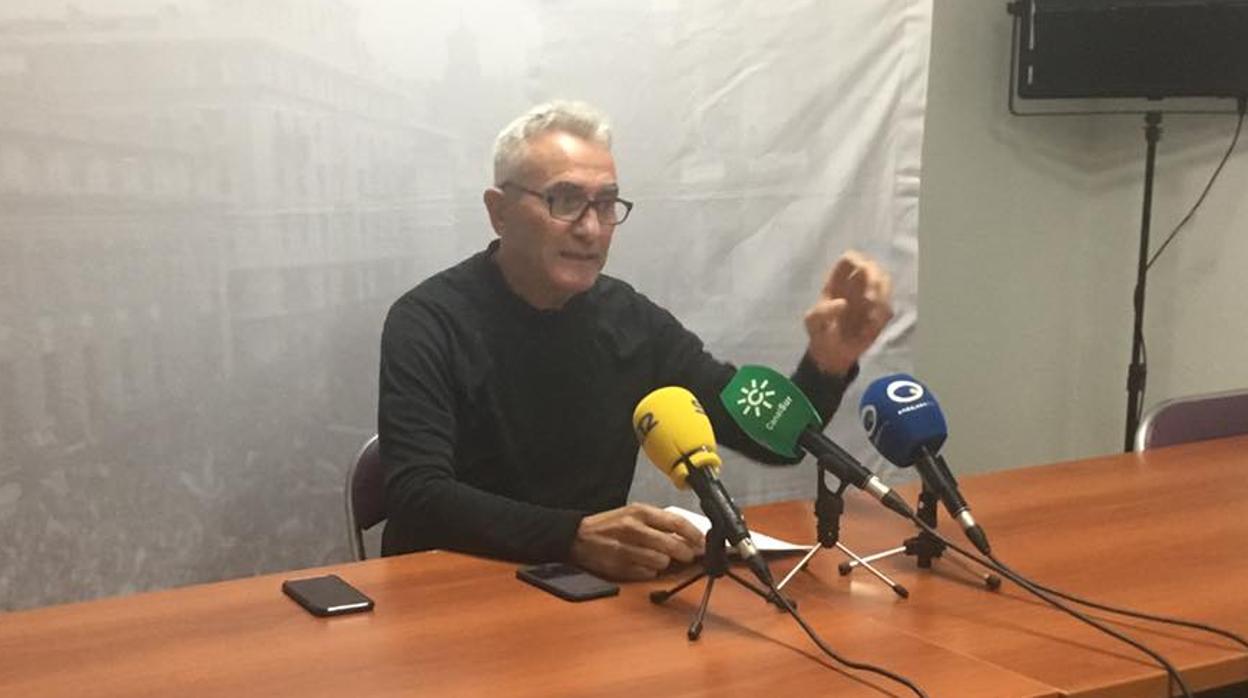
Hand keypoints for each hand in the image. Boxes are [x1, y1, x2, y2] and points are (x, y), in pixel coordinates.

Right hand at [568, 503, 704, 580]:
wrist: (577, 537)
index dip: (693, 534)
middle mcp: (634, 530)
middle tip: (689, 555)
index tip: (702, 542)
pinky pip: (647, 574)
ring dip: (664, 563)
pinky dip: (649, 571)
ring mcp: (627, 550)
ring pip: (661, 562)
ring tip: (657, 558)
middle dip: (685, 553)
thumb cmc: (609, 525)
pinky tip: (642, 564)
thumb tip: (686, 536)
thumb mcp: (632, 514)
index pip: (676, 523)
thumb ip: (658, 522)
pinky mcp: (620, 567)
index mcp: (639, 512)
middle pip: (672, 546)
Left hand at [804, 250, 893, 374]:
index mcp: (837, 282)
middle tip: (870, 301)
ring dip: (882, 299)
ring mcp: (869, 298)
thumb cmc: (820, 333)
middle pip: (873, 268)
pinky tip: (869, 330)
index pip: (850, 259)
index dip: (858, 261)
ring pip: (885, 285)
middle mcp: (855, 285)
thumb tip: (842, 303)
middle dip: (875, 281)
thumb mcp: (813, 323)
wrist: (832, 355)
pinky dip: (882, 317)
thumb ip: (823, 312)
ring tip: (870, 320)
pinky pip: (888, 308)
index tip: (862, 272)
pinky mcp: (879, 314)